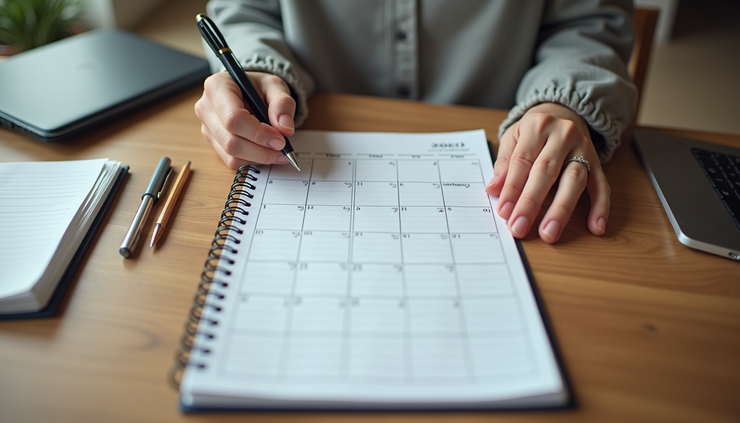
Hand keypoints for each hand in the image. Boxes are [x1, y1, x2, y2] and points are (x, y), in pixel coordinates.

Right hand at [194, 71, 295, 168]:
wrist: (251, 92)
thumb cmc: (260, 87)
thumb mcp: (276, 86)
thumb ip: (283, 103)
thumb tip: (285, 128)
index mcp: (217, 87)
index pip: (233, 118)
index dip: (258, 133)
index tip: (280, 140)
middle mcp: (206, 108)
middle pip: (230, 141)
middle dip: (261, 150)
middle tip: (284, 150)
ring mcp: (207, 128)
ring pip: (231, 154)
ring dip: (259, 157)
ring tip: (278, 151)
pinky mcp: (213, 142)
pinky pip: (232, 161)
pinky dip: (252, 160)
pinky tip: (265, 150)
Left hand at [485, 103, 609, 242]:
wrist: (562, 113)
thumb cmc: (532, 132)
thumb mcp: (513, 138)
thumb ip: (504, 164)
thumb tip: (493, 190)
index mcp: (537, 125)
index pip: (522, 161)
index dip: (512, 188)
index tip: (504, 212)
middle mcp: (563, 134)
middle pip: (547, 171)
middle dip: (531, 202)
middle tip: (519, 227)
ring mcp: (584, 148)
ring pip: (574, 180)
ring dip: (561, 209)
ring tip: (549, 233)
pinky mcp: (597, 162)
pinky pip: (602, 186)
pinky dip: (600, 207)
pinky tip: (595, 228)